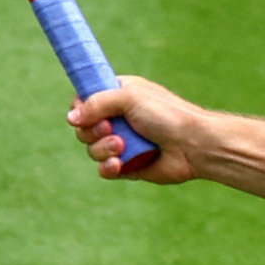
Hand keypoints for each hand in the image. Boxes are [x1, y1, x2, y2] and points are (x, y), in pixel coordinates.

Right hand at [69, 80, 200, 182]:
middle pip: (84, 128)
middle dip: (92, 131)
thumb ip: (97, 103)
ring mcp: (122, 143)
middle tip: (110, 128)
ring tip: (122, 147)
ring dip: (102, 149)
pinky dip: (108, 167)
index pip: (85, 100)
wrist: (193, 145)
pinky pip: (105, 169)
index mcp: (119, 96)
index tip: (84, 113)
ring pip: (92, 149)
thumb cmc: (166, 115)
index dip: (81, 108)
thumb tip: (70, 117)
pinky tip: (118, 164)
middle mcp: (119, 119)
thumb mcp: (129, 98)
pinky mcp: (128, 166)